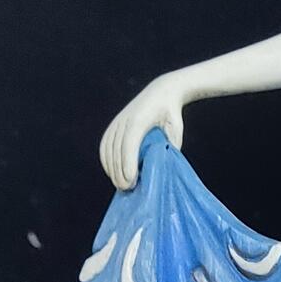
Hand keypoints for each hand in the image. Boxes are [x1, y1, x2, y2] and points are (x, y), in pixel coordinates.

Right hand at [99, 74, 188, 191]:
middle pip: (116, 151)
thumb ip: (169, 147)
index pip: (129, 145)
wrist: (161, 91)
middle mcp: (124, 120)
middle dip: (119, 172)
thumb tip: (162, 169)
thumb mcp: (175, 130)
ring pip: (108, 150)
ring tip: (121, 184)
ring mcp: (117, 122)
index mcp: (139, 120)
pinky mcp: (113, 125)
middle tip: (127, 189)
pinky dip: (107, 160)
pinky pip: (105, 145)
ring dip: (112, 169)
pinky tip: (112, 172)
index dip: (128, 165)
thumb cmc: (171, 114)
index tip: (131, 182)